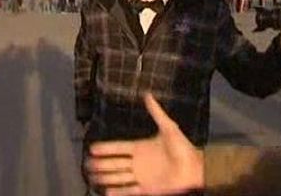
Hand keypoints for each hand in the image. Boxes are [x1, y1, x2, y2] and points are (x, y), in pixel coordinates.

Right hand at [84, 93, 204, 194]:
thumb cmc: (182, 147)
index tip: (92, 147)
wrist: (194, 168)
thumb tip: (148, 94)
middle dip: (100, 164)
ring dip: (105, 177)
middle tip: (86, 163)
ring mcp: (141, 176)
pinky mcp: (146, 189)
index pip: (119, 147)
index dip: (106, 148)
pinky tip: (106, 192)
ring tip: (91, 177)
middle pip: (114, 163)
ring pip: (118, 177)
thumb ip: (157, 112)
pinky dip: (118, 192)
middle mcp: (138, 162)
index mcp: (141, 147)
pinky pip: (128, 191)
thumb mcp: (168, 127)